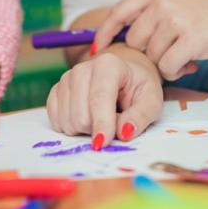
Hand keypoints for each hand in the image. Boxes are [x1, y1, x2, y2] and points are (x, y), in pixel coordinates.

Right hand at [46, 45, 163, 146]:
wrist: (124, 77)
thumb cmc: (138, 89)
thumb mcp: (152, 101)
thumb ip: (140, 116)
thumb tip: (124, 132)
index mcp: (108, 65)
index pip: (99, 97)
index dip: (101, 123)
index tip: (103, 143)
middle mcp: (82, 68)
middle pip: (80, 114)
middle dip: (96, 129)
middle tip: (112, 124)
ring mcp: (66, 79)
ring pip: (67, 120)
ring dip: (84, 130)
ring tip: (101, 119)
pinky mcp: (56, 90)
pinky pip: (55, 119)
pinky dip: (70, 127)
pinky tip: (86, 120)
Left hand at [92, 0, 207, 79]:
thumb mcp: (177, 2)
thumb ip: (151, 15)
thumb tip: (121, 39)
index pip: (119, 11)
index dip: (105, 32)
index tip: (98, 48)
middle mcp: (162, 2)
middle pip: (134, 41)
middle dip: (149, 53)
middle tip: (171, 52)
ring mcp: (176, 19)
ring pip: (151, 56)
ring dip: (166, 63)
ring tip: (186, 55)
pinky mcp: (190, 39)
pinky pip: (167, 67)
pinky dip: (177, 71)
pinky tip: (192, 62)